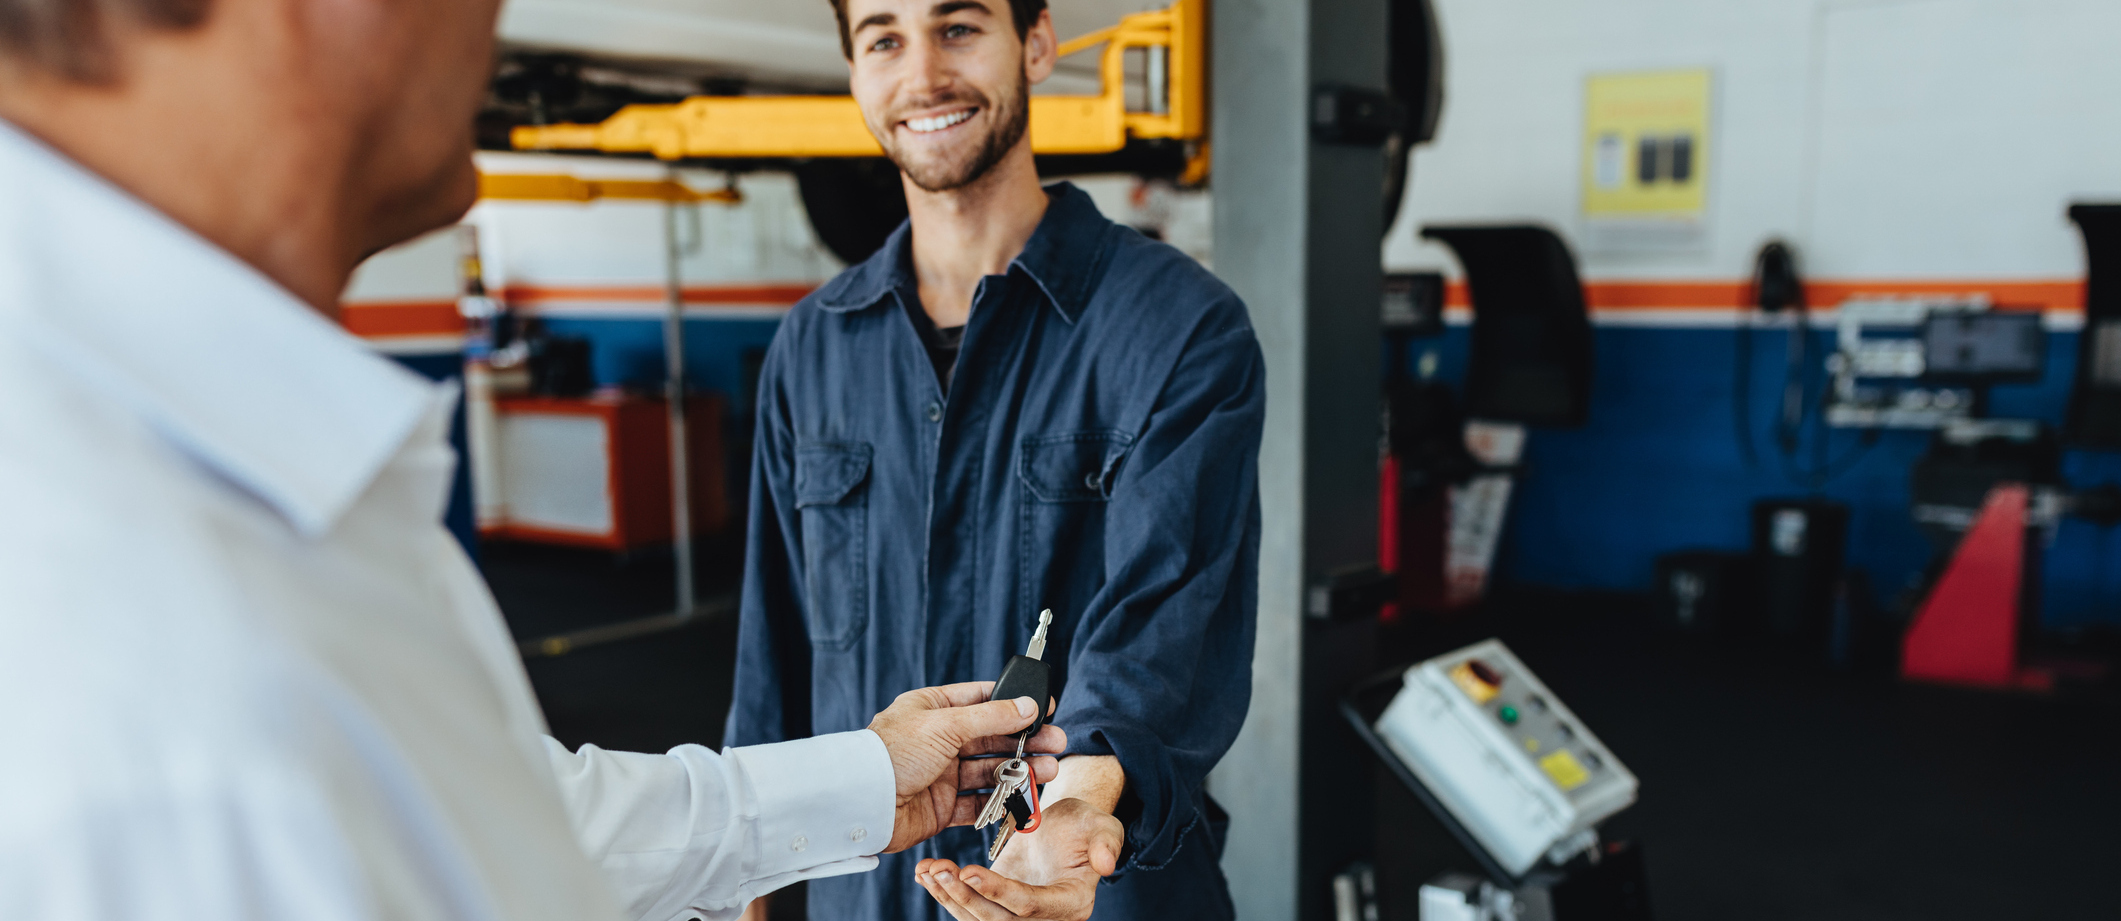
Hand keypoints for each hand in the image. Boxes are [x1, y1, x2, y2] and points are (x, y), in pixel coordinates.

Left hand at [867, 682, 1065, 852]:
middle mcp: (938, 740)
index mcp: (933, 710)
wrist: (862, 802)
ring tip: (1049, 771)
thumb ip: (991, 717)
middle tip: (1056, 743)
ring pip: (990, 770)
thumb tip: (1028, 705)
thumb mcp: (946, 724)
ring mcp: (941, 774)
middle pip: (992, 737)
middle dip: (1025, 740)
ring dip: (1020, 770)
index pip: (981, 700)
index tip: (1045, 707)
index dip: (1014, 703)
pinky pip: (979, 802)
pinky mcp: (942, 807)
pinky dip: (1002, 801)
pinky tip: (1024, 797)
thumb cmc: (892, 754)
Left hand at [912, 797, 1125, 920]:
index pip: (1029, 906)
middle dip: (964, 898)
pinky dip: (943, 891)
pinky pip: (967, 906)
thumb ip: (1106, 842)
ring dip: (948, 896)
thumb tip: (1106, 865)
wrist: (1067, 825)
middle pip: (996, 920)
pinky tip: (924, 872)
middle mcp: (1043, 918)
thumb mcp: (1102, 825)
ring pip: (976, 918)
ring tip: (927, 870)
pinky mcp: (995, 904)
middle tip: (939, 871)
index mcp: (1070, 903)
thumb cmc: (1085, 824)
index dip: (998, 892)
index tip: (970, 871)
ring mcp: (1016, 914)